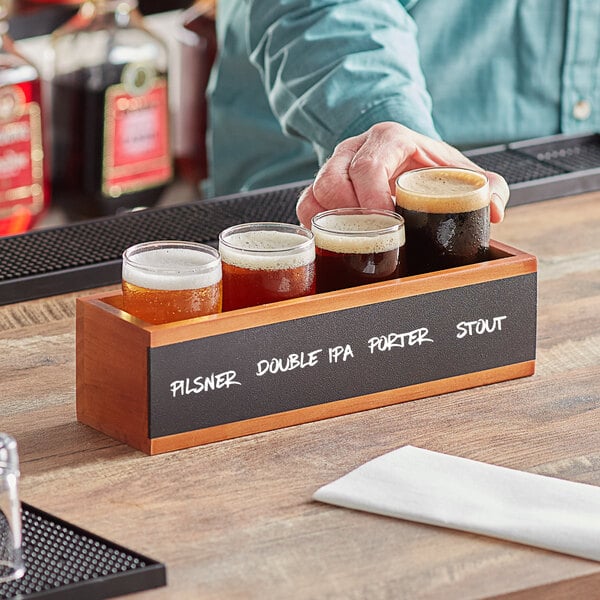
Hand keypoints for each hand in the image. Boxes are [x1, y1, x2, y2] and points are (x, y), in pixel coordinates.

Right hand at [296, 122, 508, 226]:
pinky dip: (315, 224)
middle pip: (335, 179)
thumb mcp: (460, 172)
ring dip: (331, 221)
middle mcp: (355, 148)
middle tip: (373, 236)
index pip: (370, 164)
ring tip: (357, 239)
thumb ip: (486, 186)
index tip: (386, 222)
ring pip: (316, 191)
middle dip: (351, 213)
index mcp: (389, 138)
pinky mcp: (322, 186)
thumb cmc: (430, 169)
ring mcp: (334, 166)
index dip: (372, 196)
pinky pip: (307, 204)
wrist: (407, 161)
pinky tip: (336, 238)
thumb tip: (495, 209)